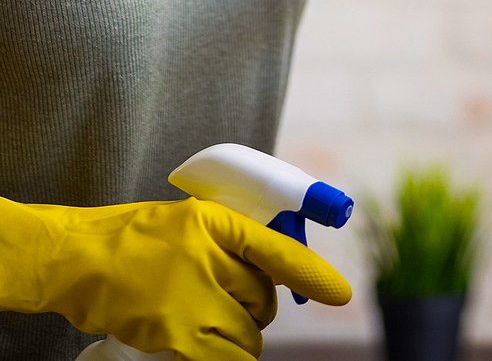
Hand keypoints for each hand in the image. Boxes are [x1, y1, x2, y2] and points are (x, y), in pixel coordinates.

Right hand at [0, 196, 350, 360]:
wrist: (74, 258)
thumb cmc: (130, 240)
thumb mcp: (187, 223)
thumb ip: (226, 242)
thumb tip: (266, 272)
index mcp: (214, 223)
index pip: (277, 249)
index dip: (311, 274)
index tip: (339, 293)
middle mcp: (208, 255)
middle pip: (263, 296)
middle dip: (255, 308)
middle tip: (226, 305)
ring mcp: (191, 294)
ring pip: (247, 331)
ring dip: (239, 337)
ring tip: (211, 327)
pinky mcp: (174, 330)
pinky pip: (221, 356)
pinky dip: (221, 357)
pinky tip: (205, 348)